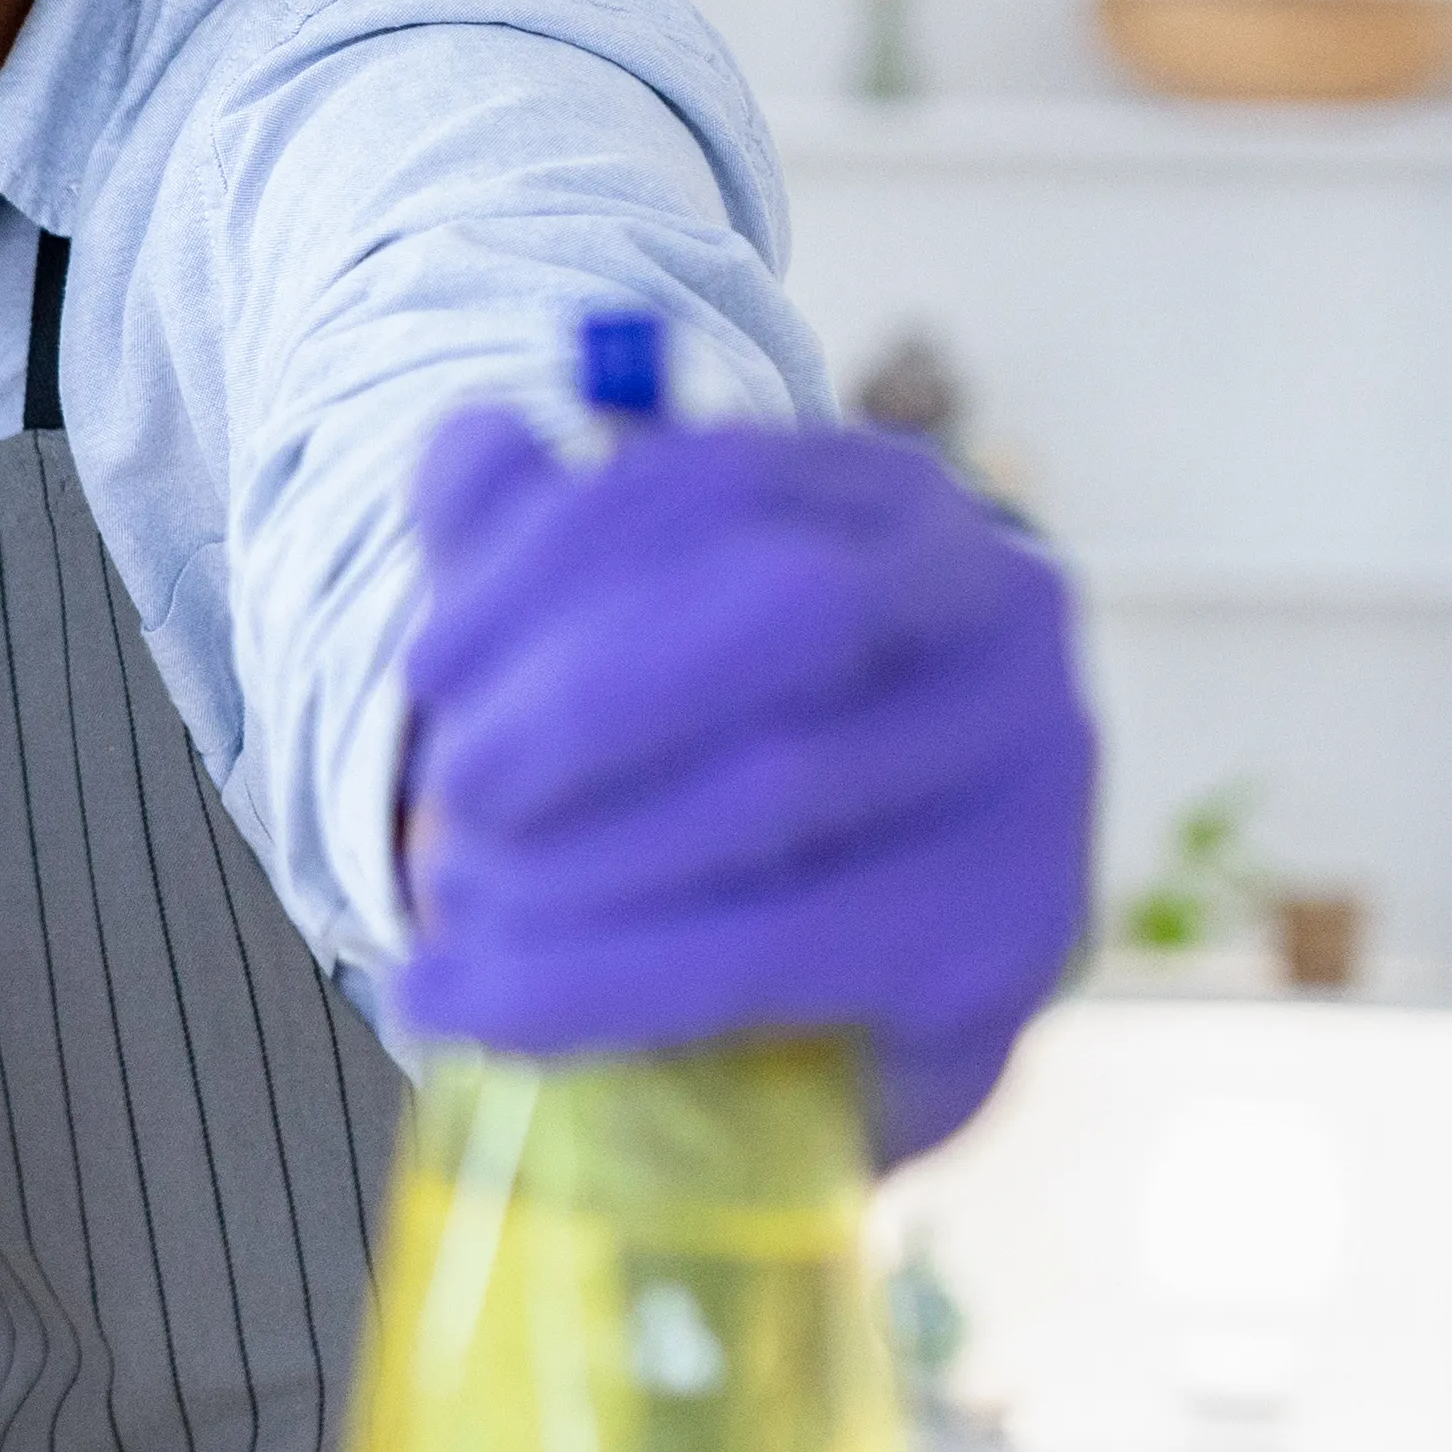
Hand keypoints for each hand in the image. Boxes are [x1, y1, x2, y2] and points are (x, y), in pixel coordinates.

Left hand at [399, 414, 1095, 1164]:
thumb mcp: (623, 638)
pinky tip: (467, 1006)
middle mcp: (998, 610)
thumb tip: (470, 446)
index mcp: (896, 504)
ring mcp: (1029, 771)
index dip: (549, 563)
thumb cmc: (730, 777)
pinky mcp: (1008, 933)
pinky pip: (775, 948)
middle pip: (780, 609)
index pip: (717, 483)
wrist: (865, 994)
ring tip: (442, 904)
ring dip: (571, 849)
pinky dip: (595, 981)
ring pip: (773, 789)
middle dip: (585, 699)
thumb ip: (539, 537)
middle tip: (450, 788)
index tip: (422, 670)